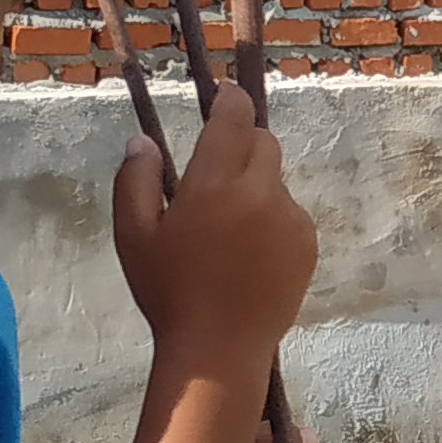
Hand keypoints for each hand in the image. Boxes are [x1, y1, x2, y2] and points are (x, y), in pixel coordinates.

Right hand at [110, 104, 315, 381]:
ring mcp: (290, 217)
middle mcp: (261, 192)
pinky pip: (290, 213)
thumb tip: (144, 141)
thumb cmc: (168, 292)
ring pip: (275, 180)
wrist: (219, 349)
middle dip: (243, 145)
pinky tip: (248, 254)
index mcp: (215, 183)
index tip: (226, 93)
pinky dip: (272, 218)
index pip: (234, 118)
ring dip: (255, 187)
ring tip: (227, 231)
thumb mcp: (133, 235)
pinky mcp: (308, 243)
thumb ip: (135, 180)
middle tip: (216, 174)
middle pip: (263, 142)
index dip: (230, 100)